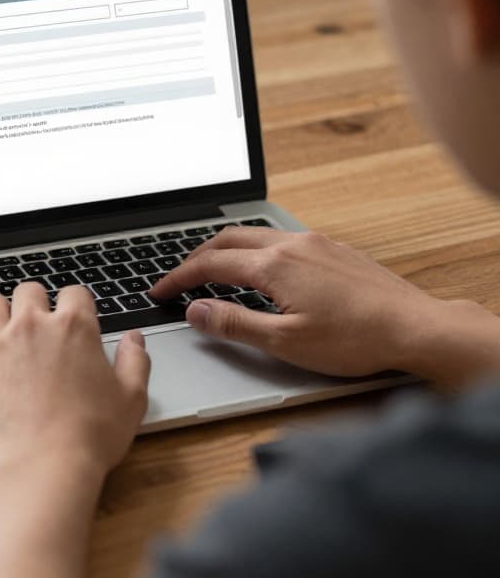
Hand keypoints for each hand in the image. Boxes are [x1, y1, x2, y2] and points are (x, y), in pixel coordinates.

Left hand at [0, 282, 149, 477]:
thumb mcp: (131, 400)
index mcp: (74, 329)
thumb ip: (135, 362)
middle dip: (35, 304)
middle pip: (28, 291)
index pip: (75, 293)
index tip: (75, 319)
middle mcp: (31, 327)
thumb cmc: (89, 438)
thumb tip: (135, 340)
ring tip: (0, 331)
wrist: (41, 466)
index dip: (77, 305)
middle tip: (37, 326)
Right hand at [149, 227, 448, 377]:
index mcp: (275, 266)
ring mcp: (317, 243)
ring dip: (225, 249)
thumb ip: (234, 324)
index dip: (178, 278)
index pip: (210, 264)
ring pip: (255, 234)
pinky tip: (260, 270)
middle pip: (227, 238)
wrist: (418, 328)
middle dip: (195, 256)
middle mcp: (293, 245)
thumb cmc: (357, 340)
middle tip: (178, 278)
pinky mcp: (335, 250)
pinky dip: (255, 250)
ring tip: (212, 271)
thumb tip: (196, 311)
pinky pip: (281, 238)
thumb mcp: (285, 342)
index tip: (159, 292)